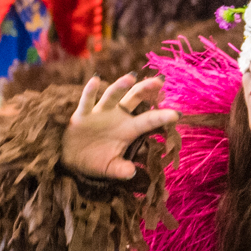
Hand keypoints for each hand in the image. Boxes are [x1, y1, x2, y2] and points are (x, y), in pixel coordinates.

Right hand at [60, 74, 178, 179]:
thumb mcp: (111, 168)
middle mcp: (117, 116)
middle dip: (146, 89)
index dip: (162, 117)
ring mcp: (100, 113)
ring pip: (112, 95)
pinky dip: (90, 90)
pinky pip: (87, 101)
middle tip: (160, 81)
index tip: (177, 114)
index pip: (148, 120)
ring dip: (121, 86)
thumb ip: (121, 170)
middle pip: (134, 98)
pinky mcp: (82, 114)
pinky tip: (95, 79)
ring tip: (131, 77)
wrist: (72, 160)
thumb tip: (132, 173)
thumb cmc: (97, 160)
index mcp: (128, 129)